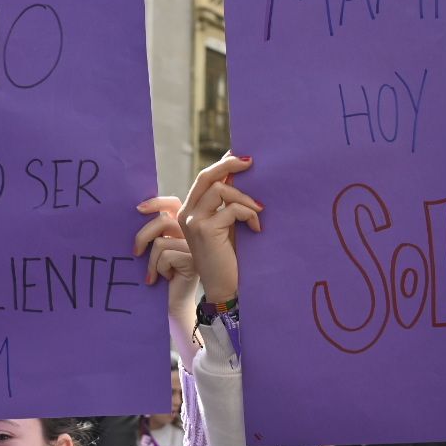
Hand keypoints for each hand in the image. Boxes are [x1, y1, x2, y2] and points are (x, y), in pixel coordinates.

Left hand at [135, 197, 200, 317]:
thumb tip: (137, 211)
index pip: (172, 203)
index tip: (138, 209)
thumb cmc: (162, 275)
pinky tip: (167, 278)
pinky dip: (159, 270)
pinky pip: (165, 256)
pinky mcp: (192, 259)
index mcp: (184, 226)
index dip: (156, 202)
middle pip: (162, 221)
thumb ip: (156, 231)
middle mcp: (192, 233)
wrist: (175, 302)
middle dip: (143, 236)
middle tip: (135, 252)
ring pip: (160, 242)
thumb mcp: (158, 249)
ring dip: (151, 261)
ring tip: (153, 274)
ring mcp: (194, 246)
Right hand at [177, 155, 261, 303]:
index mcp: (189, 210)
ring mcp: (193, 221)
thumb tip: (238, 174)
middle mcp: (186, 213)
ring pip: (221, 190)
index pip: (204, 179)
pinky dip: (249, 214)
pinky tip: (256, 228)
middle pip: (206, 176)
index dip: (222, 165)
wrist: (223, 288)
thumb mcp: (226, 225)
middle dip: (229, 165)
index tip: (241, 158)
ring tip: (259, 211)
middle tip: (251, 161)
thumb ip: (227, 202)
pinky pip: (232, 209)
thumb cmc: (228, 258)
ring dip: (245, 199)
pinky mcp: (205, 229)